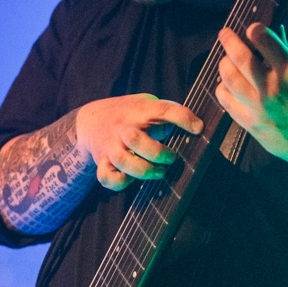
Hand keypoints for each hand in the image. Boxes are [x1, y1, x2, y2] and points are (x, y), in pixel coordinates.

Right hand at [76, 93, 203, 189]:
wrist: (89, 122)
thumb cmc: (127, 115)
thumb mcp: (145, 104)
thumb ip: (166, 112)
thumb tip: (195, 127)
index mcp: (138, 111)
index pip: (162, 110)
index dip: (182, 118)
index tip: (198, 128)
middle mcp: (123, 129)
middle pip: (136, 139)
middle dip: (157, 153)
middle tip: (171, 158)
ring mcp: (110, 146)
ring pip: (123, 161)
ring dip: (143, 170)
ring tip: (158, 172)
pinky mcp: (102, 162)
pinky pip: (107, 177)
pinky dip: (120, 182)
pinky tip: (131, 178)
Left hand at [216, 23, 287, 176]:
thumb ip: (287, 57)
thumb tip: (272, 35)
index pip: (264, 39)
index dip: (253, 30)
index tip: (250, 29)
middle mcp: (273, 87)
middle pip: (240, 57)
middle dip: (229, 41)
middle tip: (224, 34)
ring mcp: (259, 107)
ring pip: (229, 78)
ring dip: (223, 65)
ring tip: (225, 61)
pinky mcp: (251, 124)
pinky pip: (227, 103)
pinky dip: (222, 90)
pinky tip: (224, 86)